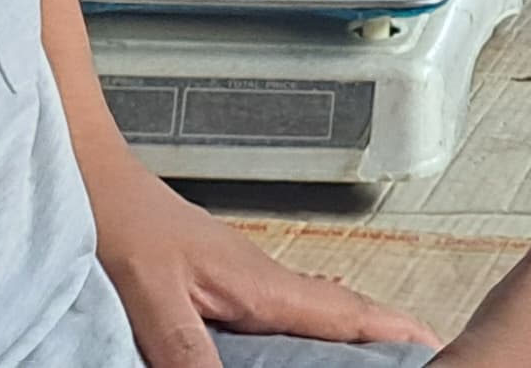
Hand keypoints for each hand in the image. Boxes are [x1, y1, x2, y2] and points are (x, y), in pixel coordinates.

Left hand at [93, 152, 436, 366]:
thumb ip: (191, 352)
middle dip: (383, 340)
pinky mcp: (223, 284)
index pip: (347, 315)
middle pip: (343, 317)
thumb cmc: (121, 225)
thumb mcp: (155, 301)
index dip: (394, 333)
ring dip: (348, 338)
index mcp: (261, 285)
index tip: (435, 347)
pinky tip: (296, 350)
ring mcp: (247, 280)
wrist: (95, 180)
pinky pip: (284, 313)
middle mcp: (264, 281)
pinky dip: (309, 334)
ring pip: (315, 314)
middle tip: (416, 359)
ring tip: (370, 361)